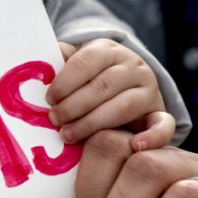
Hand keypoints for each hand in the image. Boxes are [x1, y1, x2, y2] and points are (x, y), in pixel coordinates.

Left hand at [47, 39, 172, 149]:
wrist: (120, 90)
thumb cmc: (82, 82)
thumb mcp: (69, 67)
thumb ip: (54, 64)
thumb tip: (35, 66)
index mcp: (107, 51)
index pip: (87, 61)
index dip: (65, 81)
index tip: (49, 98)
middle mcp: (133, 66)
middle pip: (103, 85)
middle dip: (73, 105)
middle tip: (53, 120)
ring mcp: (149, 89)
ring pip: (123, 106)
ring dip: (92, 123)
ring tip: (67, 135)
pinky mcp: (158, 113)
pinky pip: (163, 124)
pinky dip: (152, 136)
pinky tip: (134, 146)